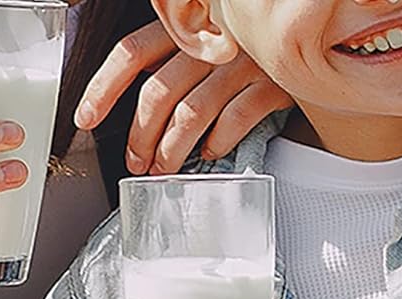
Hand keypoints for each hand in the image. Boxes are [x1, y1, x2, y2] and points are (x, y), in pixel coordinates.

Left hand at [75, 21, 290, 174]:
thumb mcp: (207, 43)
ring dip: (170, 151)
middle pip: (157, 93)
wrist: (317, 37)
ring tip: (164, 168)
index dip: (103, 87)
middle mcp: (213, 40)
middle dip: (139, 137)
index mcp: (188, 27)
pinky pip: (235, 120)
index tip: (85, 118)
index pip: (132, 52)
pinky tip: (209, 152)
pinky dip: (216, 143)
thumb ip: (172, 63)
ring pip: (190, 114)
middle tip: (135, 162)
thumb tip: (138, 110)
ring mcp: (243, 59)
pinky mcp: (272, 82)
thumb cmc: (248, 48)